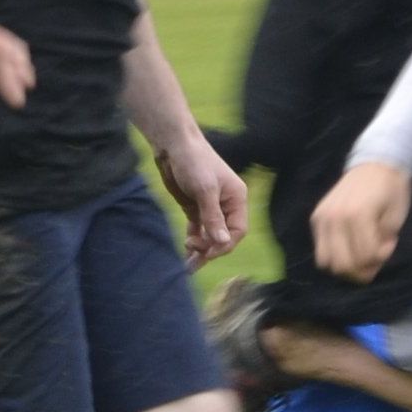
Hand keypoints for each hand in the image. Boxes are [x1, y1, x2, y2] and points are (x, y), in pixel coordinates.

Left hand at [149, 127, 247, 266]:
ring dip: (201, 249)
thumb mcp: (205, 190)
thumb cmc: (194, 162)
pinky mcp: (194, 207)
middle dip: (210, 248)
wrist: (173, 146)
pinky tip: (185, 253)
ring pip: (210, 235)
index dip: (224, 244)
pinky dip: (193, 240)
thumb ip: (213, 217)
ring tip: (188, 265)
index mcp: (237, 199)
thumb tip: (222, 241)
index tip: (207, 251)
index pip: (237, 230)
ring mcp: (210, 207)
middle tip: (192, 255)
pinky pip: (197, 229)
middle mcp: (226, 205)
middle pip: (223, 235)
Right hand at [311, 162, 411, 282]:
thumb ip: (382, 245)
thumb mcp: (395, 219)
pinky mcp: (315, 218)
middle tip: (374, 254)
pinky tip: (349, 244)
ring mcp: (322, 218)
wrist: (375, 162)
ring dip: (345, 265)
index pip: (366, 257)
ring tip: (359, 252)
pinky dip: (335, 255)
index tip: (390, 243)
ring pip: (326, 262)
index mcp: (358, 215)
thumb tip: (369, 265)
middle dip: (362, 269)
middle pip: (343, 266)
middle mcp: (335, 218)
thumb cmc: (391, 189)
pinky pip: (320, 250)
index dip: (381, 257)